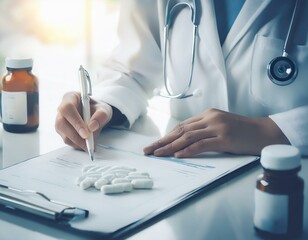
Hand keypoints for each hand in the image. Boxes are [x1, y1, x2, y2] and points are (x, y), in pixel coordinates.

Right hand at [55, 91, 112, 150]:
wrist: (96, 115)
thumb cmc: (97, 109)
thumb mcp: (104, 109)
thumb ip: (101, 115)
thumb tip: (92, 126)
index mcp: (70, 97)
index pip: (67, 109)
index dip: (75, 122)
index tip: (86, 133)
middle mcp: (62, 109)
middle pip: (61, 124)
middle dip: (76, 136)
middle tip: (90, 142)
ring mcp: (60, 121)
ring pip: (64, 134)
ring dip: (78, 142)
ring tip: (92, 143)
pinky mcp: (62, 132)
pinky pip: (68, 141)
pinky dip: (78, 144)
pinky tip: (88, 143)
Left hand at [143, 108, 289, 156]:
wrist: (263, 132)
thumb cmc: (241, 131)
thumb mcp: (220, 125)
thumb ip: (204, 129)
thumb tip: (184, 141)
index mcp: (207, 114)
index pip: (182, 126)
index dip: (167, 136)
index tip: (155, 144)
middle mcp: (210, 118)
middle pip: (181, 130)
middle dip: (162, 141)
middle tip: (148, 150)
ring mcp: (217, 127)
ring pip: (188, 137)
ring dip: (170, 146)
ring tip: (157, 154)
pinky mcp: (224, 138)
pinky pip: (202, 144)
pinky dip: (188, 150)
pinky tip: (178, 155)